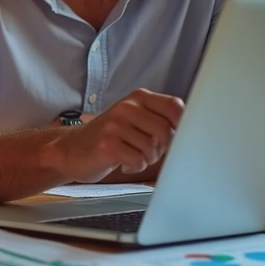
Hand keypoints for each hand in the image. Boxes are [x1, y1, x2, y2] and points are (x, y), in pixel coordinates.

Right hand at [46, 89, 183, 182]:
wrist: (71, 149)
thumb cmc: (109, 138)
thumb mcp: (135, 119)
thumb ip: (160, 119)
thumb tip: (193, 129)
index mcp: (138, 98)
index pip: (174, 106)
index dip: (181, 125)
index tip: (174, 138)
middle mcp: (126, 107)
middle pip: (166, 131)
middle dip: (162, 149)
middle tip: (148, 153)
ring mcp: (115, 124)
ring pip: (152, 148)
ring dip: (146, 160)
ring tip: (132, 156)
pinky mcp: (107, 144)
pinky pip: (137, 160)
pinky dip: (133, 167)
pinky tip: (122, 163)